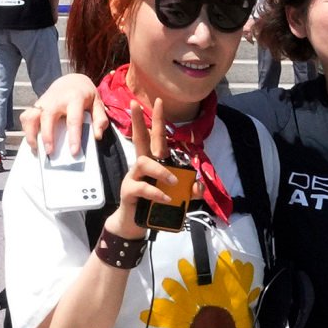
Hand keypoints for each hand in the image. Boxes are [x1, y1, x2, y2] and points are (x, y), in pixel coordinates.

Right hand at [22, 71, 105, 158]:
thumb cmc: (85, 95)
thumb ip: (100, 119)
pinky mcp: (36, 105)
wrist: (71, 80)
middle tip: (50, 153)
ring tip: (36, 148)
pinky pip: (26, 116)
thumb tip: (97, 136)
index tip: (74, 152)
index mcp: (74, 98)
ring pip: (32, 116)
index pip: (73, 119)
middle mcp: (56, 99)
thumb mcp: (97, 103)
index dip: (73, 137)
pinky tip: (32, 140)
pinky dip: (26, 129)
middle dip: (48, 136)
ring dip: (31, 133)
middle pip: (48, 117)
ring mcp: (44, 101)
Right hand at [108, 95, 189, 238]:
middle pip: (140, 139)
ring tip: (173, 181)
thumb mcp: (177, 197)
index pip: (155, 138)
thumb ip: (190, 190)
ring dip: (160, 170)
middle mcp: (142, 166)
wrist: (135, 225)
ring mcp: (133, 178)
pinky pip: (142, 187)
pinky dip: (156, 192)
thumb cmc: (155, 206)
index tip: (159, 101)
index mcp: (153, 163)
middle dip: (139, 121)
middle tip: (135, 103)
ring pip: (143, 163)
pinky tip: (166, 198)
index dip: (157, 120)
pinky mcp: (129, 192)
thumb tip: (198, 184)